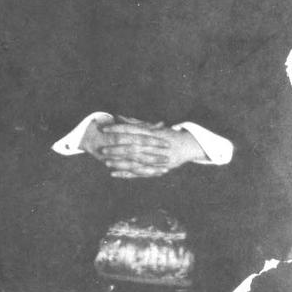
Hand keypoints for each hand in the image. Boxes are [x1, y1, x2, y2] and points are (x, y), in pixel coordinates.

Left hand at [83, 116, 203, 177]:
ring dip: (120, 162)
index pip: (132, 130)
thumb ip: (136, 123)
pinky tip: (113, 173)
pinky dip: (126, 174)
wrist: (188, 145)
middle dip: (117, 148)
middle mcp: (154, 145)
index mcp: (152, 132)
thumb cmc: (167, 135)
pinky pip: (139, 172)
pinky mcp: (157, 168)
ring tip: (106, 162)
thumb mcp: (153, 127)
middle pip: (133, 147)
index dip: (118, 129)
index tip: (104, 129)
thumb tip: (119, 117)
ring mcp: (156, 158)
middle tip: (103, 149)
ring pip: (136, 161)